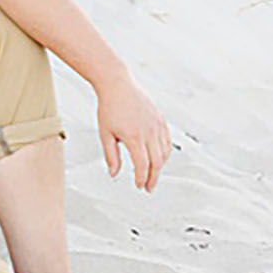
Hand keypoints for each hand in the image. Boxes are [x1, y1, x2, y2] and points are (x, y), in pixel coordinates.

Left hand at [96, 75, 172, 191]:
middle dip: (153, 177)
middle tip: (149, 188)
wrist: (117, 84)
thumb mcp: (105, 134)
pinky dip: (165, 152)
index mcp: (134, 137)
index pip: (143, 165)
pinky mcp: (160, 119)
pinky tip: (159, 158)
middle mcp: (149, 131)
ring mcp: (156, 124)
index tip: (139, 186)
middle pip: (157, 162)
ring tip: (153, 174)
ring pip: (165, 152)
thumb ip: (111, 156)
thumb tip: (114, 174)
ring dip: (160, 166)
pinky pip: (167, 140)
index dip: (142, 179)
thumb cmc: (109, 108)